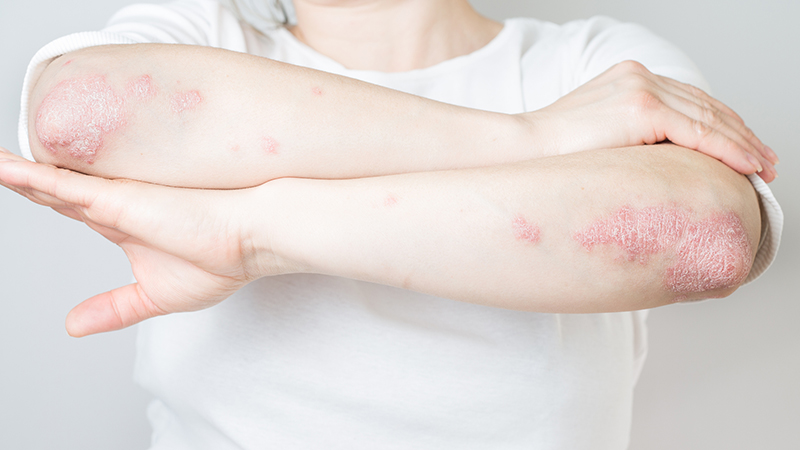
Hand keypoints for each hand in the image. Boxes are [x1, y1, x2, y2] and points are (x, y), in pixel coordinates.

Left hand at [0, 149, 285, 335]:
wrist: (249, 237)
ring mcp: (112, 200)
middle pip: (51, 191)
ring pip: (48, 183)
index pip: (68, 206)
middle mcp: (112, 207)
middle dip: (21, 181)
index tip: (14, 183)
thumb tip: (73, 326)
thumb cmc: (220, 261)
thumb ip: (113, 308)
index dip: (39, 195)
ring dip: (13, 174)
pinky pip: (58, 186)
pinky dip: (25, 177)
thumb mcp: (153, 298)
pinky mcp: (115, 199)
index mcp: (120, 224)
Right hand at [527, 60, 778, 181]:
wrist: (521, 150)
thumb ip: (633, 138)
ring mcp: (642, 88)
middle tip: (766, 162)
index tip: (744, 149)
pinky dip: (729, 150)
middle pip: (707, 106)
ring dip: (743, 145)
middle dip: (741, 135)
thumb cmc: (551, 155)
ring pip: (710, 118)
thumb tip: (660, 164)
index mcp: (630, 79)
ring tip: (764, 168)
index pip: (690, 101)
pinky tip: (747, 166)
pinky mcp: (643, 107)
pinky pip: (699, 132)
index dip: (723, 126)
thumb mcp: (600, 137)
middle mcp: (640, 77)